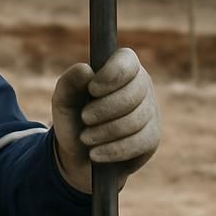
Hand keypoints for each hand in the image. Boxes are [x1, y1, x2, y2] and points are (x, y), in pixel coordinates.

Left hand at [50, 47, 160, 193]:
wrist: (78, 155)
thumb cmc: (74, 120)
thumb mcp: (63, 102)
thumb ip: (68, 83)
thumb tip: (86, 69)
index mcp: (120, 69)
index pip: (127, 61)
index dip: (111, 75)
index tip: (92, 89)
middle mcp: (140, 86)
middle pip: (133, 93)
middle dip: (104, 109)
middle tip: (84, 118)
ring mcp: (150, 112)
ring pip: (136, 120)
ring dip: (104, 132)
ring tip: (85, 138)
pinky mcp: (151, 137)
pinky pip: (139, 142)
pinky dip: (113, 150)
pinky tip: (96, 153)